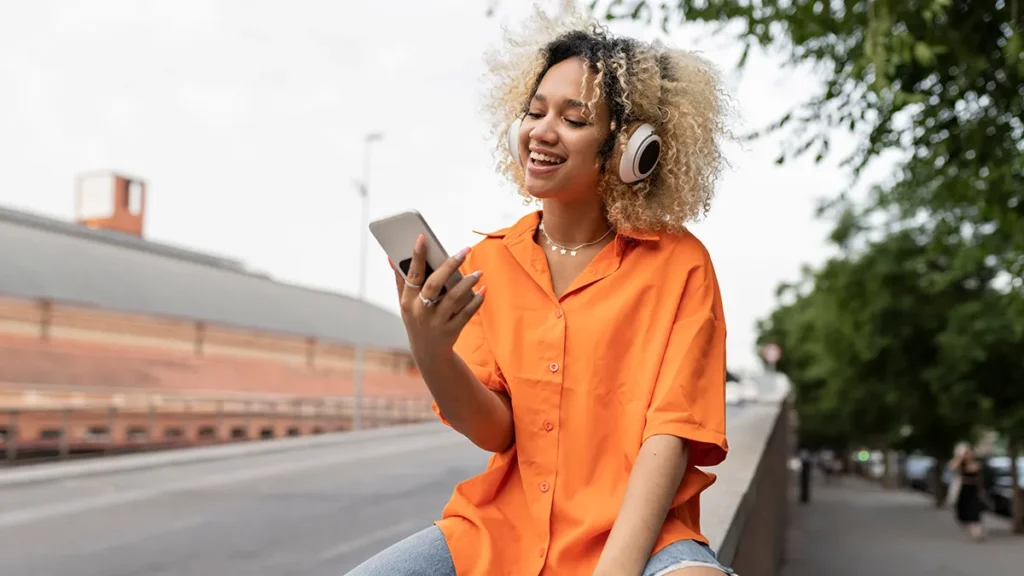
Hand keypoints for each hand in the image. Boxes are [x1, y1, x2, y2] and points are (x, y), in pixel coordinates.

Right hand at [391, 234, 484, 359]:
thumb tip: (391, 257)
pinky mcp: (451, 331)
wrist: (427, 353)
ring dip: (467, 284)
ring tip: (478, 273)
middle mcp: (420, 311)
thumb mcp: (404, 303)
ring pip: (453, 299)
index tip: (422, 238)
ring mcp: (436, 322)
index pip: (412, 275)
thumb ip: (400, 280)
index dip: (416, 256)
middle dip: (449, 265)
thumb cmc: (416, 319)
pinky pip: (466, 314)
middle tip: (465, 250)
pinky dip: (476, 302)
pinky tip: (482, 291)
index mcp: (407, 301)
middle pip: (434, 285)